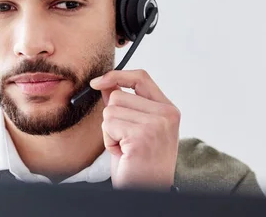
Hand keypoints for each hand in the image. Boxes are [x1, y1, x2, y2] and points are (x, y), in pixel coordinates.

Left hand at [90, 69, 179, 190]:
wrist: (146, 189)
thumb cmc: (139, 162)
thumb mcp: (135, 128)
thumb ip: (124, 104)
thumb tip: (106, 83)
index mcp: (168, 109)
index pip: (141, 77)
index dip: (117, 75)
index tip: (97, 82)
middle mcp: (167, 114)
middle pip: (117, 95)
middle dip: (112, 118)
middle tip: (125, 139)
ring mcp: (156, 124)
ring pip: (110, 110)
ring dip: (110, 131)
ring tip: (125, 147)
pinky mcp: (141, 136)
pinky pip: (108, 125)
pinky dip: (109, 141)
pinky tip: (123, 153)